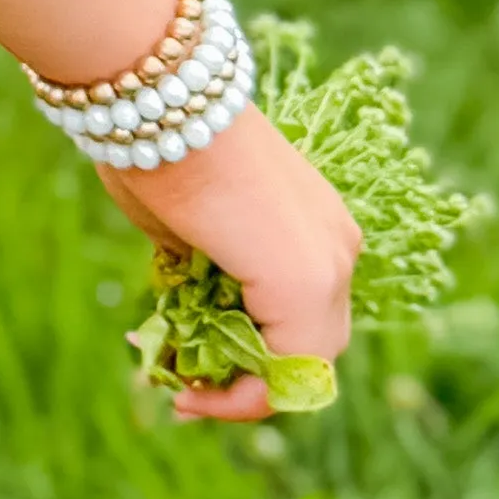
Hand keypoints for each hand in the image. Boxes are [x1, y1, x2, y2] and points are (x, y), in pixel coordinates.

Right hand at [102, 105, 361, 423]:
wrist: (162, 103)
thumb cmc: (160, 148)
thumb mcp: (185, 232)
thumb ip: (203, 274)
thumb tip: (191, 312)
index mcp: (316, 229)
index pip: (303, 320)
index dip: (254, 362)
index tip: (193, 377)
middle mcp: (338, 249)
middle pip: (311, 350)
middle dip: (251, 383)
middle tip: (188, 394)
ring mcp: (329, 266)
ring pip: (304, 364)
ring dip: (244, 393)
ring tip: (184, 395)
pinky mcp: (306, 283)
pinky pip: (288, 366)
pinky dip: (244, 393)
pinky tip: (194, 391)